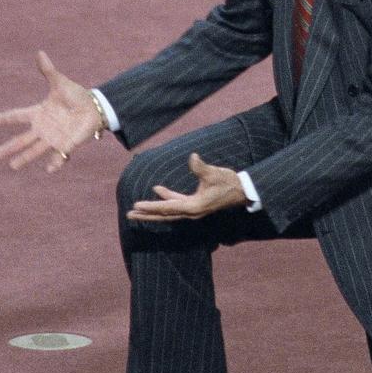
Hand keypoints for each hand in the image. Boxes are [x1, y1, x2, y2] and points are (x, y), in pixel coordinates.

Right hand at [0, 50, 99, 172]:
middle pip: (22, 139)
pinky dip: (56, 162)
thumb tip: (39, 53)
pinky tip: (49, 169)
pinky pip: (60, 155)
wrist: (94, 108)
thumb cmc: (76, 95)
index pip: (19, 115)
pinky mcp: (67, 144)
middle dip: (9, 147)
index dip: (6, 118)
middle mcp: (43, 128)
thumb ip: (48, 71)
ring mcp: (54, 138)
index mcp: (39, 113)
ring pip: (36, 150)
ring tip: (13, 166)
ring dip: (25, 158)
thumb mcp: (60, 83)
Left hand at [127, 153, 246, 221]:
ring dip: (153, 209)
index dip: (151, 206)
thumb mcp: (214, 174)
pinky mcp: (195, 204)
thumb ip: (201, 167)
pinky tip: (157, 189)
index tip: (136, 206)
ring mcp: (193, 209)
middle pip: (164, 215)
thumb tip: (192, 157)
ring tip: (137, 208)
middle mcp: (191, 211)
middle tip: (129, 214)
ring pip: (168, 211)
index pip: (167, 207)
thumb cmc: (228, 182)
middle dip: (146, 214)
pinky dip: (166, 198)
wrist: (242, 191)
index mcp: (193, 206)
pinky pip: (176, 203)